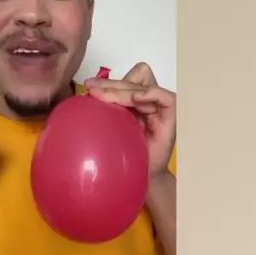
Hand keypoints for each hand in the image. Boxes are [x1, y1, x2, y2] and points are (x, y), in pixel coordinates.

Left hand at [84, 62, 175, 178]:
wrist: (140, 176)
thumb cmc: (125, 154)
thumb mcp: (109, 127)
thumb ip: (104, 109)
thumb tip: (84, 94)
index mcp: (135, 100)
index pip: (127, 78)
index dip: (109, 80)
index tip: (89, 86)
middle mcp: (149, 100)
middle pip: (134, 78)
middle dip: (111, 84)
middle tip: (92, 91)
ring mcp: (160, 108)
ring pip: (145, 85)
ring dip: (123, 90)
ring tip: (104, 97)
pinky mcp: (171, 118)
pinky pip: (166, 98)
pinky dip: (151, 94)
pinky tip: (136, 99)